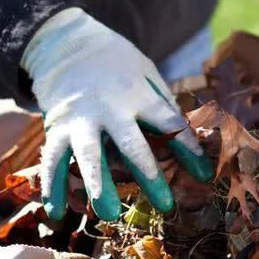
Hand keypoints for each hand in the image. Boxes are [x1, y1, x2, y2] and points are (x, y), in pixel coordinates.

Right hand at [21, 8, 213, 220]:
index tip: (205, 174)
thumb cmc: (117, 63)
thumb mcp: (146, 73)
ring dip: (99, 185)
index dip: (189, 149)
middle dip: (149, 175)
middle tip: (165, 205)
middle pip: (131, 145)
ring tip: (108, 214)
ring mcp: (81, 119)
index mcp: (139, 94)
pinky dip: (52, 187)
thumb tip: (184, 136)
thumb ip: (162, 103)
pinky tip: (56, 212)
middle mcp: (110, 108)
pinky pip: (53, 160)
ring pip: (89, 156)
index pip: (170, 124)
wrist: (67, 44)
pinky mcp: (56, 127)